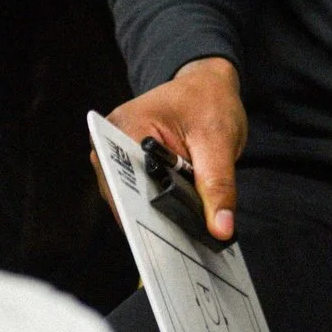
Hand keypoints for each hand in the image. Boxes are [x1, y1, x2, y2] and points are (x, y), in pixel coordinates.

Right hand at [104, 57, 244, 242]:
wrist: (207, 84)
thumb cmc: (209, 100)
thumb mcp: (219, 140)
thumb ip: (218, 185)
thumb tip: (220, 228)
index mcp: (124, 126)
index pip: (125, 182)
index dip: (143, 215)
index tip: (163, 242)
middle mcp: (110, 141)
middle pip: (125, 196)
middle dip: (153, 221)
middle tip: (181, 247)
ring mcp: (117, 155)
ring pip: (131, 201)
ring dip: (156, 219)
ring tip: (183, 240)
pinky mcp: (130, 166)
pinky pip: (140, 196)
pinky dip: (159, 211)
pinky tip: (179, 225)